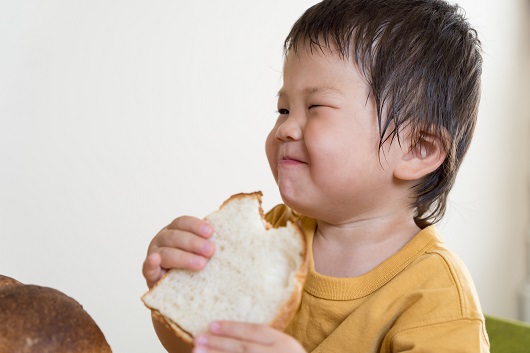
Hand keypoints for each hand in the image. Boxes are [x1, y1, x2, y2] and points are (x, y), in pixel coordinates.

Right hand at [142, 216, 214, 287]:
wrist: (178, 289)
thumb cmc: (194, 265)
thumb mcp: (200, 251)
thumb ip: (207, 244)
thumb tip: (229, 239)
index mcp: (174, 230)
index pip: (183, 222)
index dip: (196, 225)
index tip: (210, 232)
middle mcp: (162, 239)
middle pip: (176, 237)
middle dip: (194, 243)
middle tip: (210, 251)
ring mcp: (154, 255)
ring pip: (166, 253)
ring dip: (184, 257)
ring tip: (201, 264)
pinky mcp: (149, 273)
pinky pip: (147, 268)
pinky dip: (150, 264)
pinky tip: (155, 260)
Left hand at [192, 321, 306, 352]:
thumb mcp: (284, 348)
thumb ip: (264, 341)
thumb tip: (227, 334)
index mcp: (284, 343)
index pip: (255, 331)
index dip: (232, 328)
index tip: (211, 324)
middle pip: (243, 349)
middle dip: (218, 343)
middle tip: (198, 339)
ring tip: (196, 351)